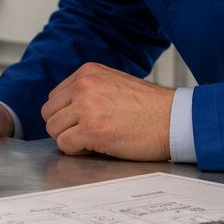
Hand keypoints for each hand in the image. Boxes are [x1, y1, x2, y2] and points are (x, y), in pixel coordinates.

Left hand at [40, 62, 173, 159]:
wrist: (175, 119)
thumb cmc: (150, 107)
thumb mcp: (115, 83)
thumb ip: (90, 90)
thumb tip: (68, 107)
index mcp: (88, 72)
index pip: (55, 96)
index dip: (66, 114)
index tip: (82, 122)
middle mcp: (83, 86)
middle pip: (49, 113)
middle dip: (64, 127)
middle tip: (85, 134)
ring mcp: (86, 107)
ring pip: (53, 129)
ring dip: (70, 139)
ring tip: (93, 140)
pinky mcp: (91, 129)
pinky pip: (64, 145)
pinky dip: (77, 151)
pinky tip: (96, 147)